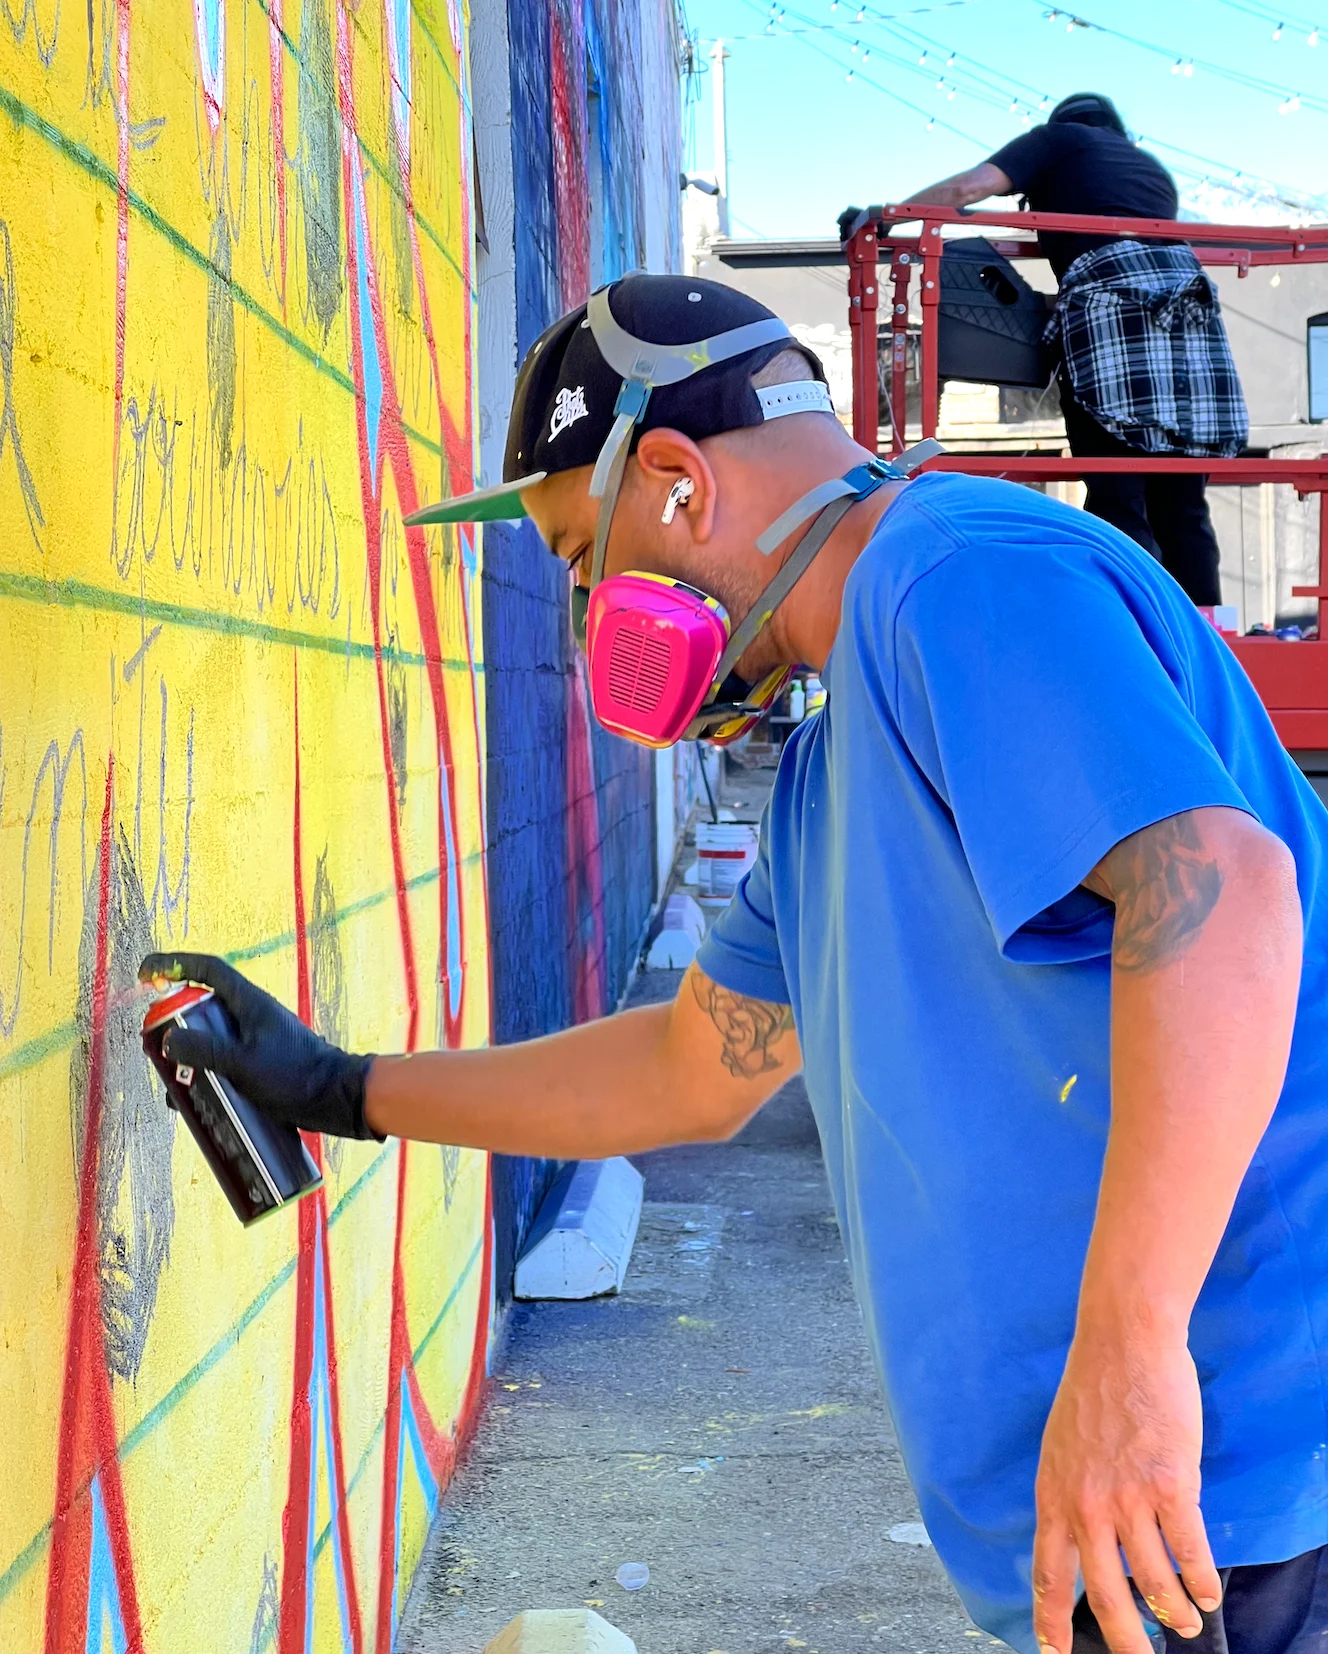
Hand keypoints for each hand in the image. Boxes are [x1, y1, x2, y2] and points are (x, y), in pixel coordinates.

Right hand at [139, 952, 379, 1140]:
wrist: (337, 1099)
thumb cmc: (296, 1076)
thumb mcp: (243, 1063)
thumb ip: (204, 1050)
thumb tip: (167, 1038)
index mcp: (248, 1003)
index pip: (206, 970)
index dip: (174, 964)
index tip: (146, 973)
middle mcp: (250, 1016)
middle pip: (201, 1009)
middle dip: (174, 1028)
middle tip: (156, 1053)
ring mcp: (255, 1040)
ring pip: (210, 1041)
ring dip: (188, 1061)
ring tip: (176, 1092)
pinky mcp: (259, 1064)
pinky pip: (223, 1064)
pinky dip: (206, 1078)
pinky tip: (197, 1105)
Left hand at [1032, 1325, 1221, 1653]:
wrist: (1124, 1343)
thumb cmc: (1093, 1390)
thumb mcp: (1060, 1448)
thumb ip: (1070, 1494)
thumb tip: (1084, 1539)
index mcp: (1053, 1495)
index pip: (1047, 1573)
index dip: (1050, 1619)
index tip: (1053, 1652)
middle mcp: (1086, 1506)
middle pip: (1104, 1595)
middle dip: (1125, 1641)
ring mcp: (1129, 1498)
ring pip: (1152, 1581)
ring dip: (1172, 1611)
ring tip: (1185, 1625)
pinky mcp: (1172, 1485)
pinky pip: (1189, 1551)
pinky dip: (1200, 1581)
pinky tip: (1206, 1594)